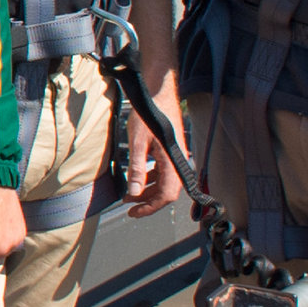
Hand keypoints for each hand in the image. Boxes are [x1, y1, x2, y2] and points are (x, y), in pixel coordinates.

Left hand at [122, 71, 189, 216]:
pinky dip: (151, 178)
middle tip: (129, 208)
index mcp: (173, 162)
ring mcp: (176, 157)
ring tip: (129, 195)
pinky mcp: (171, 152)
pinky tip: (138, 178)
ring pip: (164, 183)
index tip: (134, 213)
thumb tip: (133, 194)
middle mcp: (178, 162)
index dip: (150, 208)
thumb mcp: (137, 142)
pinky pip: (164, 172)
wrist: (159, 93)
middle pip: (167, 192)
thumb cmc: (149, 113)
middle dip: (147, 202)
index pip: (166, 195)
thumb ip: (136, 169)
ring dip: (148, 190)